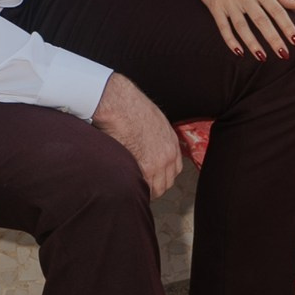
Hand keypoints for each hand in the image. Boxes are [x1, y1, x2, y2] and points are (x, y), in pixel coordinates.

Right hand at [92, 72, 181, 195]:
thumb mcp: (152, 119)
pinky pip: (145, 188)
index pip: (174, 169)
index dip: (162, 176)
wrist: (120, 104)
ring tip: (131, 188)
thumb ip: (155, 135)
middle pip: (166, 183)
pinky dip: (137, 189)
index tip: (151, 178)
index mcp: (172, 142)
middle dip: (154, 186)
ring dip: (145, 190)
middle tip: (139, 187)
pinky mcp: (145, 168)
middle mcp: (169, 154)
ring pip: (156, 189)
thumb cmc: (130, 107)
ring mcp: (159, 163)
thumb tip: (145, 142)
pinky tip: (126, 185)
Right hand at [186, 0, 294, 58]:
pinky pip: (223, 27)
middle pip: (260, 20)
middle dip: (273, 38)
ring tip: (263, 58)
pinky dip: (230, 40)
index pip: (276, 9)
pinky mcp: (215, 7)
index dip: (287, 26)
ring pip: (242, 26)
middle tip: (284, 55)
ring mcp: (228, 2)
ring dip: (252, 43)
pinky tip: (239, 53)